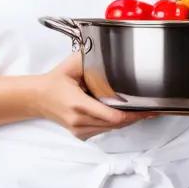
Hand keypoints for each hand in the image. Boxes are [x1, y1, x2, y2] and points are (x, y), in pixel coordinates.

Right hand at [34, 51, 161, 140]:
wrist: (38, 98)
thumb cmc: (55, 81)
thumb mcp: (72, 64)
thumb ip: (90, 58)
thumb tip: (108, 52)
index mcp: (78, 104)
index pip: (112, 116)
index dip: (132, 114)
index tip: (145, 109)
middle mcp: (79, 121)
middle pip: (116, 124)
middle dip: (134, 117)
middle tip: (150, 109)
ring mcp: (79, 130)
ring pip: (111, 129)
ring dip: (126, 121)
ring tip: (140, 111)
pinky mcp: (80, 134)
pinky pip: (104, 131)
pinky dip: (115, 123)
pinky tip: (122, 114)